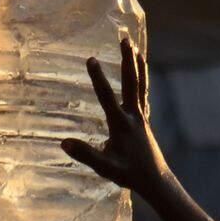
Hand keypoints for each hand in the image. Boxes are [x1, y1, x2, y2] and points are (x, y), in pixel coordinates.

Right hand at [61, 38, 170, 197]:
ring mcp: (141, 118)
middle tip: (125, 39)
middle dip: (127, 60)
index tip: (90, 58)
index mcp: (121, 125)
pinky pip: (143, 96)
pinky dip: (142, 83)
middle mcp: (134, 116)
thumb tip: (64, 142)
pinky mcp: (144, 122)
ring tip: (135, 49)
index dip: (98, 78)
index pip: (107, 97)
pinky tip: (140, 76)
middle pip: (131, 83)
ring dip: (137, 66)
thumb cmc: (129, 174)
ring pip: (140, 86)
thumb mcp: (105, 167)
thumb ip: (85, 154)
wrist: (155, 180)